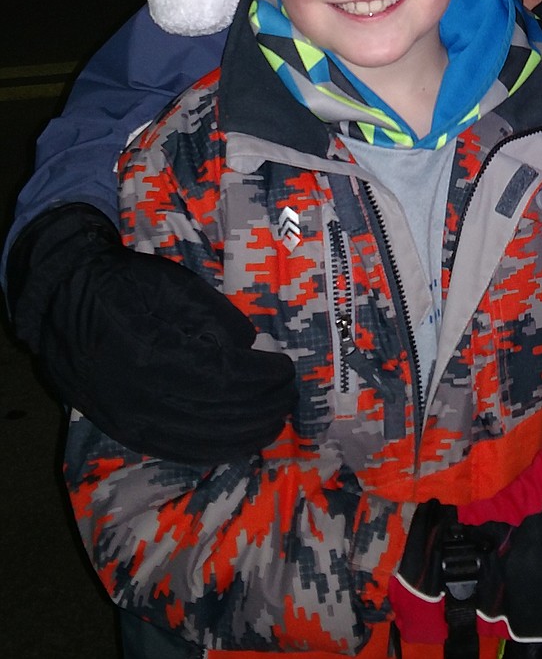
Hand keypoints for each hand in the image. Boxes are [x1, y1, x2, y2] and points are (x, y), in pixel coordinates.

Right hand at [8, 204, 295, 464]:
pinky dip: (213, 450)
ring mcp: (128, 420)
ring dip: (244, 435)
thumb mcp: (172, 284)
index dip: (261, 378)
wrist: (60, 302)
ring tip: (274, 422)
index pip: (224, 378)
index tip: (286, 369)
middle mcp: (140, 396)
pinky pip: (175, 451)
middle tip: (288, 396)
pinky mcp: (122, 431)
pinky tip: (238, 442)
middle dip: (261, 408)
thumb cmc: (122, 284)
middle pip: (217, 415)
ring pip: (199, 442)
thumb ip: (213, 316)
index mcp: (152, 354)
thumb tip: (247, 346)